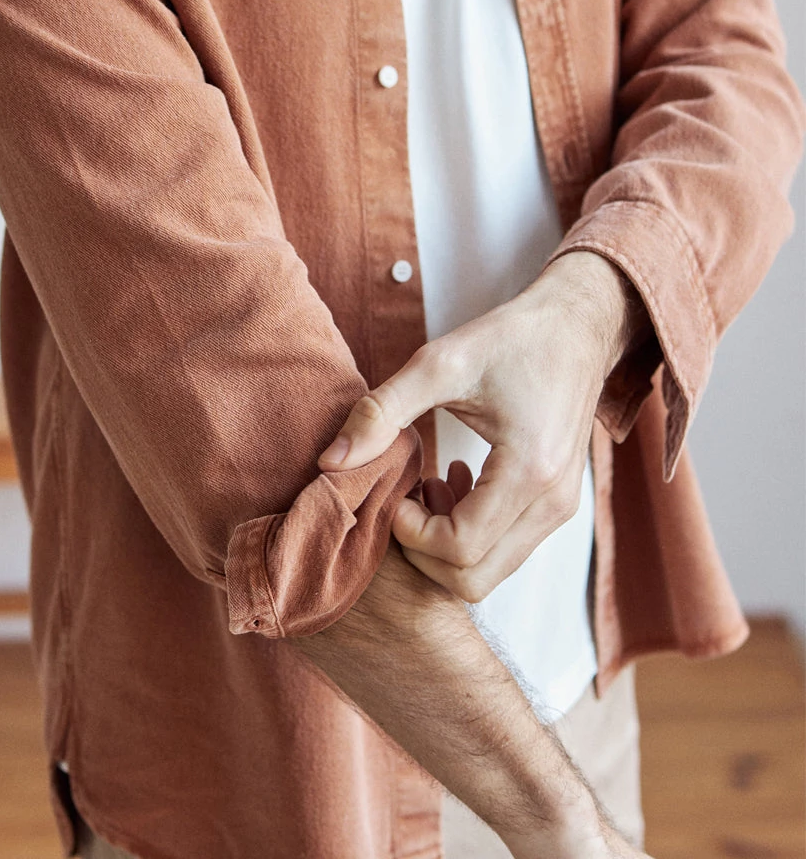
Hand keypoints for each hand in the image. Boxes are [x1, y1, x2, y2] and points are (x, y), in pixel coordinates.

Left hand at [318, 252, 640, 601]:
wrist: (576, 326)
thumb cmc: (512, 339)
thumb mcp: (439, 363)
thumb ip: (381, 412)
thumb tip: (329, 462)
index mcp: (529, 471)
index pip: (460, 549)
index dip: (411, 532)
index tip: (394, 490)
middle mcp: (553, 503)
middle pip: (475, 580)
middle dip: (423, 551)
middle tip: (402, 499)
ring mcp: (560, 509)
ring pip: (490, 573)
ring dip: (444, 545)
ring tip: (424, 487)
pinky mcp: (557, 505)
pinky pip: (505, 550)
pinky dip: (469, 535)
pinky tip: (450, 485)